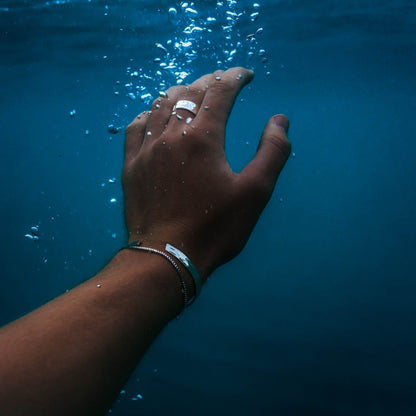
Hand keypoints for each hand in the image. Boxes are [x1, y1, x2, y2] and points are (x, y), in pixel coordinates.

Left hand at [122, 67, 290, 279]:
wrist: (167, 257)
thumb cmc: (215, 228)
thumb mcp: (255, 192)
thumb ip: (272, 152)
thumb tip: (280, 120)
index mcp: (203, 137)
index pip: (220, 92)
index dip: (235, 77)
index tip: (245, 75)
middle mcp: (171, 135)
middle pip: (190, 93)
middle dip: (210, 81)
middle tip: (223, 80)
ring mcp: (146, 149)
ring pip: (161, 105)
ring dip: (180, 93)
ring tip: (192, 94)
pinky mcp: (131, 166)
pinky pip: (136, 127)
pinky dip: (150, 114)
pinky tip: (156, 116)